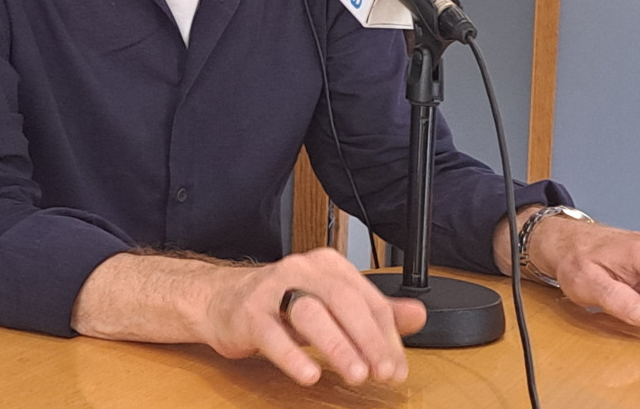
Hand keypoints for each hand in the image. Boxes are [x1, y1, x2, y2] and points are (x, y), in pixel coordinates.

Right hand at [200, 247, 425, 385]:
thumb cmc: (281, 303)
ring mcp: (272, 290)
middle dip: (368, 339)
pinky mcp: (249, 313)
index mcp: (327, 265)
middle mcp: (301, 270)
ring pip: (310, 312)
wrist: (222, 299)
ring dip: (337, 346)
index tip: (396, 367)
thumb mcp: (331, 303)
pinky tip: (309, 374)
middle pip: (343, 301)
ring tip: (356, 374)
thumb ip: (373, 311)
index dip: (387, 337)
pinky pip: (272, 334)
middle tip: (382, 371)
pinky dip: (292, 355)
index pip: (367, 299)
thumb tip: (417, 315)